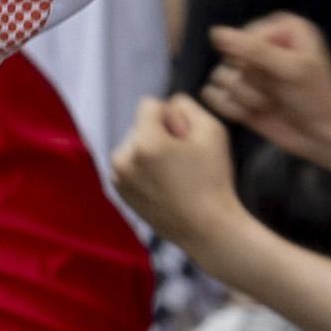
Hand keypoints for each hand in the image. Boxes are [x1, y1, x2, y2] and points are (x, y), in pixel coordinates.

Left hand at [112, 90, 247, 237]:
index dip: (172, 115)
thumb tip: (167, 104)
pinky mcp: (118, 191)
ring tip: (175, 173)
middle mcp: (122, 158)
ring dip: (150, 151)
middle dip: (160, 134)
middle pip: (140, 126)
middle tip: (184, 159)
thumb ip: (187, 107)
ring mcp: (117, 176)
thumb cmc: (213, 178)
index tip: (185, 135)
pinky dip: (143, 168)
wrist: (205, 227)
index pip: (149, 104)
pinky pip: (130, 165)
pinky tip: (165, 184)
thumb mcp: (212, 131)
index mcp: (144, 143)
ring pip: (133, 145)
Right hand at [202, 9, 330, 156]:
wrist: (321, 134)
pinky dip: (231, 108)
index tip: (278, 71)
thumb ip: (253, 49)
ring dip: (244, 96)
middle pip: (230, 56)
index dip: (256, 57)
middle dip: (251, 79)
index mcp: (282, 29)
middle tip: (276, 90)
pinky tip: (251, 113)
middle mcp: (262, 45)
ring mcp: (248, 70)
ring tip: (268, 103)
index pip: (244, 35)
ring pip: (219, 77)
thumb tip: (216, 32)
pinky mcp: (236, 93)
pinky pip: (212, 95)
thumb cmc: (317, 99)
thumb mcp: (290, 69)